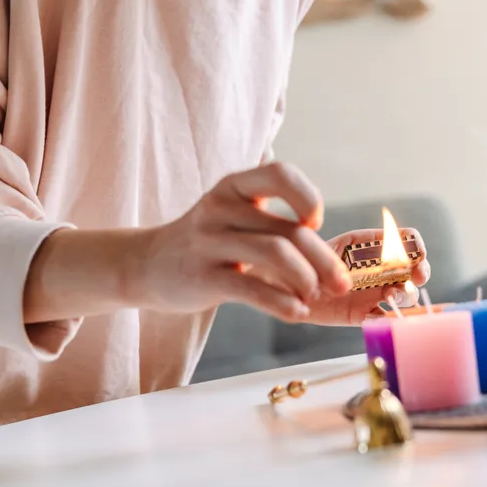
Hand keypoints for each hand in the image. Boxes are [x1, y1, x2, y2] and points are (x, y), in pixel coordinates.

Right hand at [133, 162, 352, 320]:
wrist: (147, 265)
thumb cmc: (209, 241)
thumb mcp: (235, 216)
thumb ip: (275, 224)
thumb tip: (332, 257)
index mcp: (234, 185)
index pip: (280, 174)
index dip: (307, 197)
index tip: (315, 223)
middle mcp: (220, 206)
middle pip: (288, 229)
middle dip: (323, 259)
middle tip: (340, 282)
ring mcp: (209, 241)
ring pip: (275, 254)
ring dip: (306, 280)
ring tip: (314, 296)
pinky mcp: (202, 277)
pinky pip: (251, 289)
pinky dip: (282, 303)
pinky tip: (297, 312)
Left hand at [299, 228, 431, 325]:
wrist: (289, 288)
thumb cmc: (309, 259)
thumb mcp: (333, 247)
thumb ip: (358, 244)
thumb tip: (386, 242)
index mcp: (374, 248)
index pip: (406, 242)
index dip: (416, 248)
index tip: (417, 256)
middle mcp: (380, 270)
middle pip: (414, 269)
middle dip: (421, 272)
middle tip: (416, 278)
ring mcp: (374, 293)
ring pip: (405, 295)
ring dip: (405, 296)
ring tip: (389, 296)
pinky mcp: (364, 315)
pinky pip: (385, 319)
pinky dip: (389, 320)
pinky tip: (381, 317)